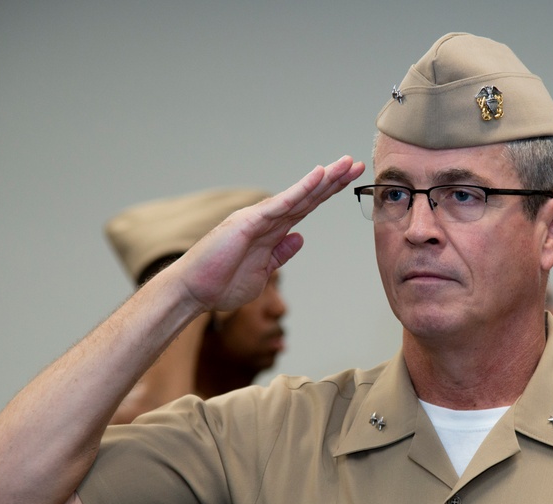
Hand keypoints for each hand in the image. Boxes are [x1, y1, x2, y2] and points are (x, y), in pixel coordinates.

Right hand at [176, 156, 364, 313]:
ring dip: (323, 179)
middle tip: (357, 164)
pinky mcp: (249, 222)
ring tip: (345, 164)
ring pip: (298, 195)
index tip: (350, 180)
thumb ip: (281, 253)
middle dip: (333, 180)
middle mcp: (267, 219)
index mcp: (272, 231)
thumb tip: (299, 238)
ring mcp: (258, 218)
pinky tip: (319, 176)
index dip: (328, 193)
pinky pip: (281, 204)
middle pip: (308, 196)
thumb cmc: (222, 283)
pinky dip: (301, 189)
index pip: (306, 207)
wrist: (195, 291)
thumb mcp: (263, 272)